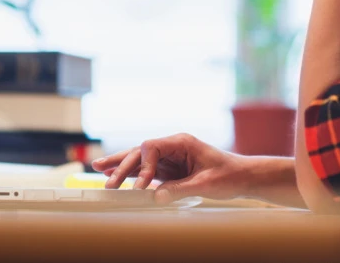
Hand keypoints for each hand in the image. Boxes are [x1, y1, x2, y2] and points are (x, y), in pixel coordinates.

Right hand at [90, 133, 248, 204]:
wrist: (242, 177)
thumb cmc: (228, 175)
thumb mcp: (205, 184)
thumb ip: (180, 189)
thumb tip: (155, 197)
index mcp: (182, 142)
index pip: (152, 147)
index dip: (143, 165)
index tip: (141, 185)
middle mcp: (173, 146)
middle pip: (141, 151)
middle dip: (122, 164)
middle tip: (104, 178)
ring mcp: (170, 157)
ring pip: (140, 159)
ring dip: (121, 166)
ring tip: (98, 169)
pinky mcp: (170, 169)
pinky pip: (146, 171)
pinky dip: (131, 174)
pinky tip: (114, 176)